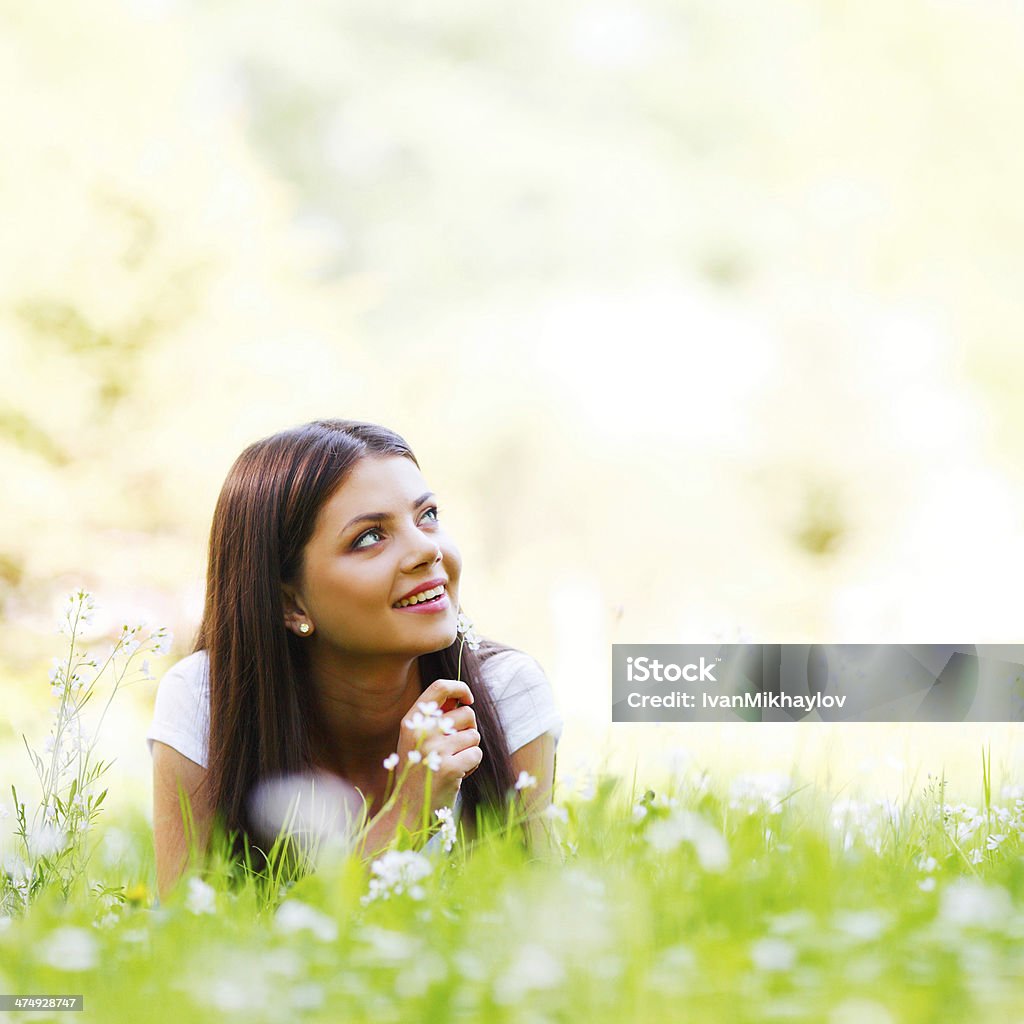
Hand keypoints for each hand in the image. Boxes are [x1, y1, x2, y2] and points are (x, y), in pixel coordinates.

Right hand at [395, 679, 482, 814]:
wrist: (409, 810)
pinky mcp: (450, 768)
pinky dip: (472, 765)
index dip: (460, 688)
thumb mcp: (417, 740)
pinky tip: (456, 775)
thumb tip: (462, 699)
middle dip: (469, 729)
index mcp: (412, 721)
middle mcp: (422, 731)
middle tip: (455, 748)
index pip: (440, 688)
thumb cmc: (418, 772)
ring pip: (474, 736)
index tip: (468, 699)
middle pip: (466, 714)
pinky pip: (476, 754)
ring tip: (452, 763)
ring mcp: (435, 749)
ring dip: (470, 750)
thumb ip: (436, 719)